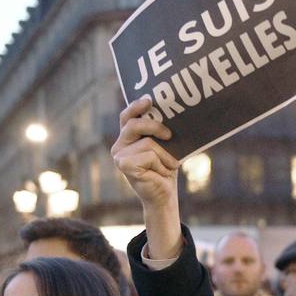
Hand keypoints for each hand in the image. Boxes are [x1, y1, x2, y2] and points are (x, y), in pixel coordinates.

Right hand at [111, 97, 183, 259]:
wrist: (164, 195)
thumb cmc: (165, 169)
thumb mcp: (165, 147)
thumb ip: (162, 132)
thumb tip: (176, 113)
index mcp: (127, 138)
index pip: (127, 116)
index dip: (136, 106)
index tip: (149, 100)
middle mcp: (119, 145)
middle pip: (135, 125)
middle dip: (155, 127)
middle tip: (169, 135)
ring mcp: (119, 156)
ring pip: (148, 143)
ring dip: (164, 156)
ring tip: (165, 166)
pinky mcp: (124, 165)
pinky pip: (149, 155)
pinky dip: (160, 164)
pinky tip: (158, 173)